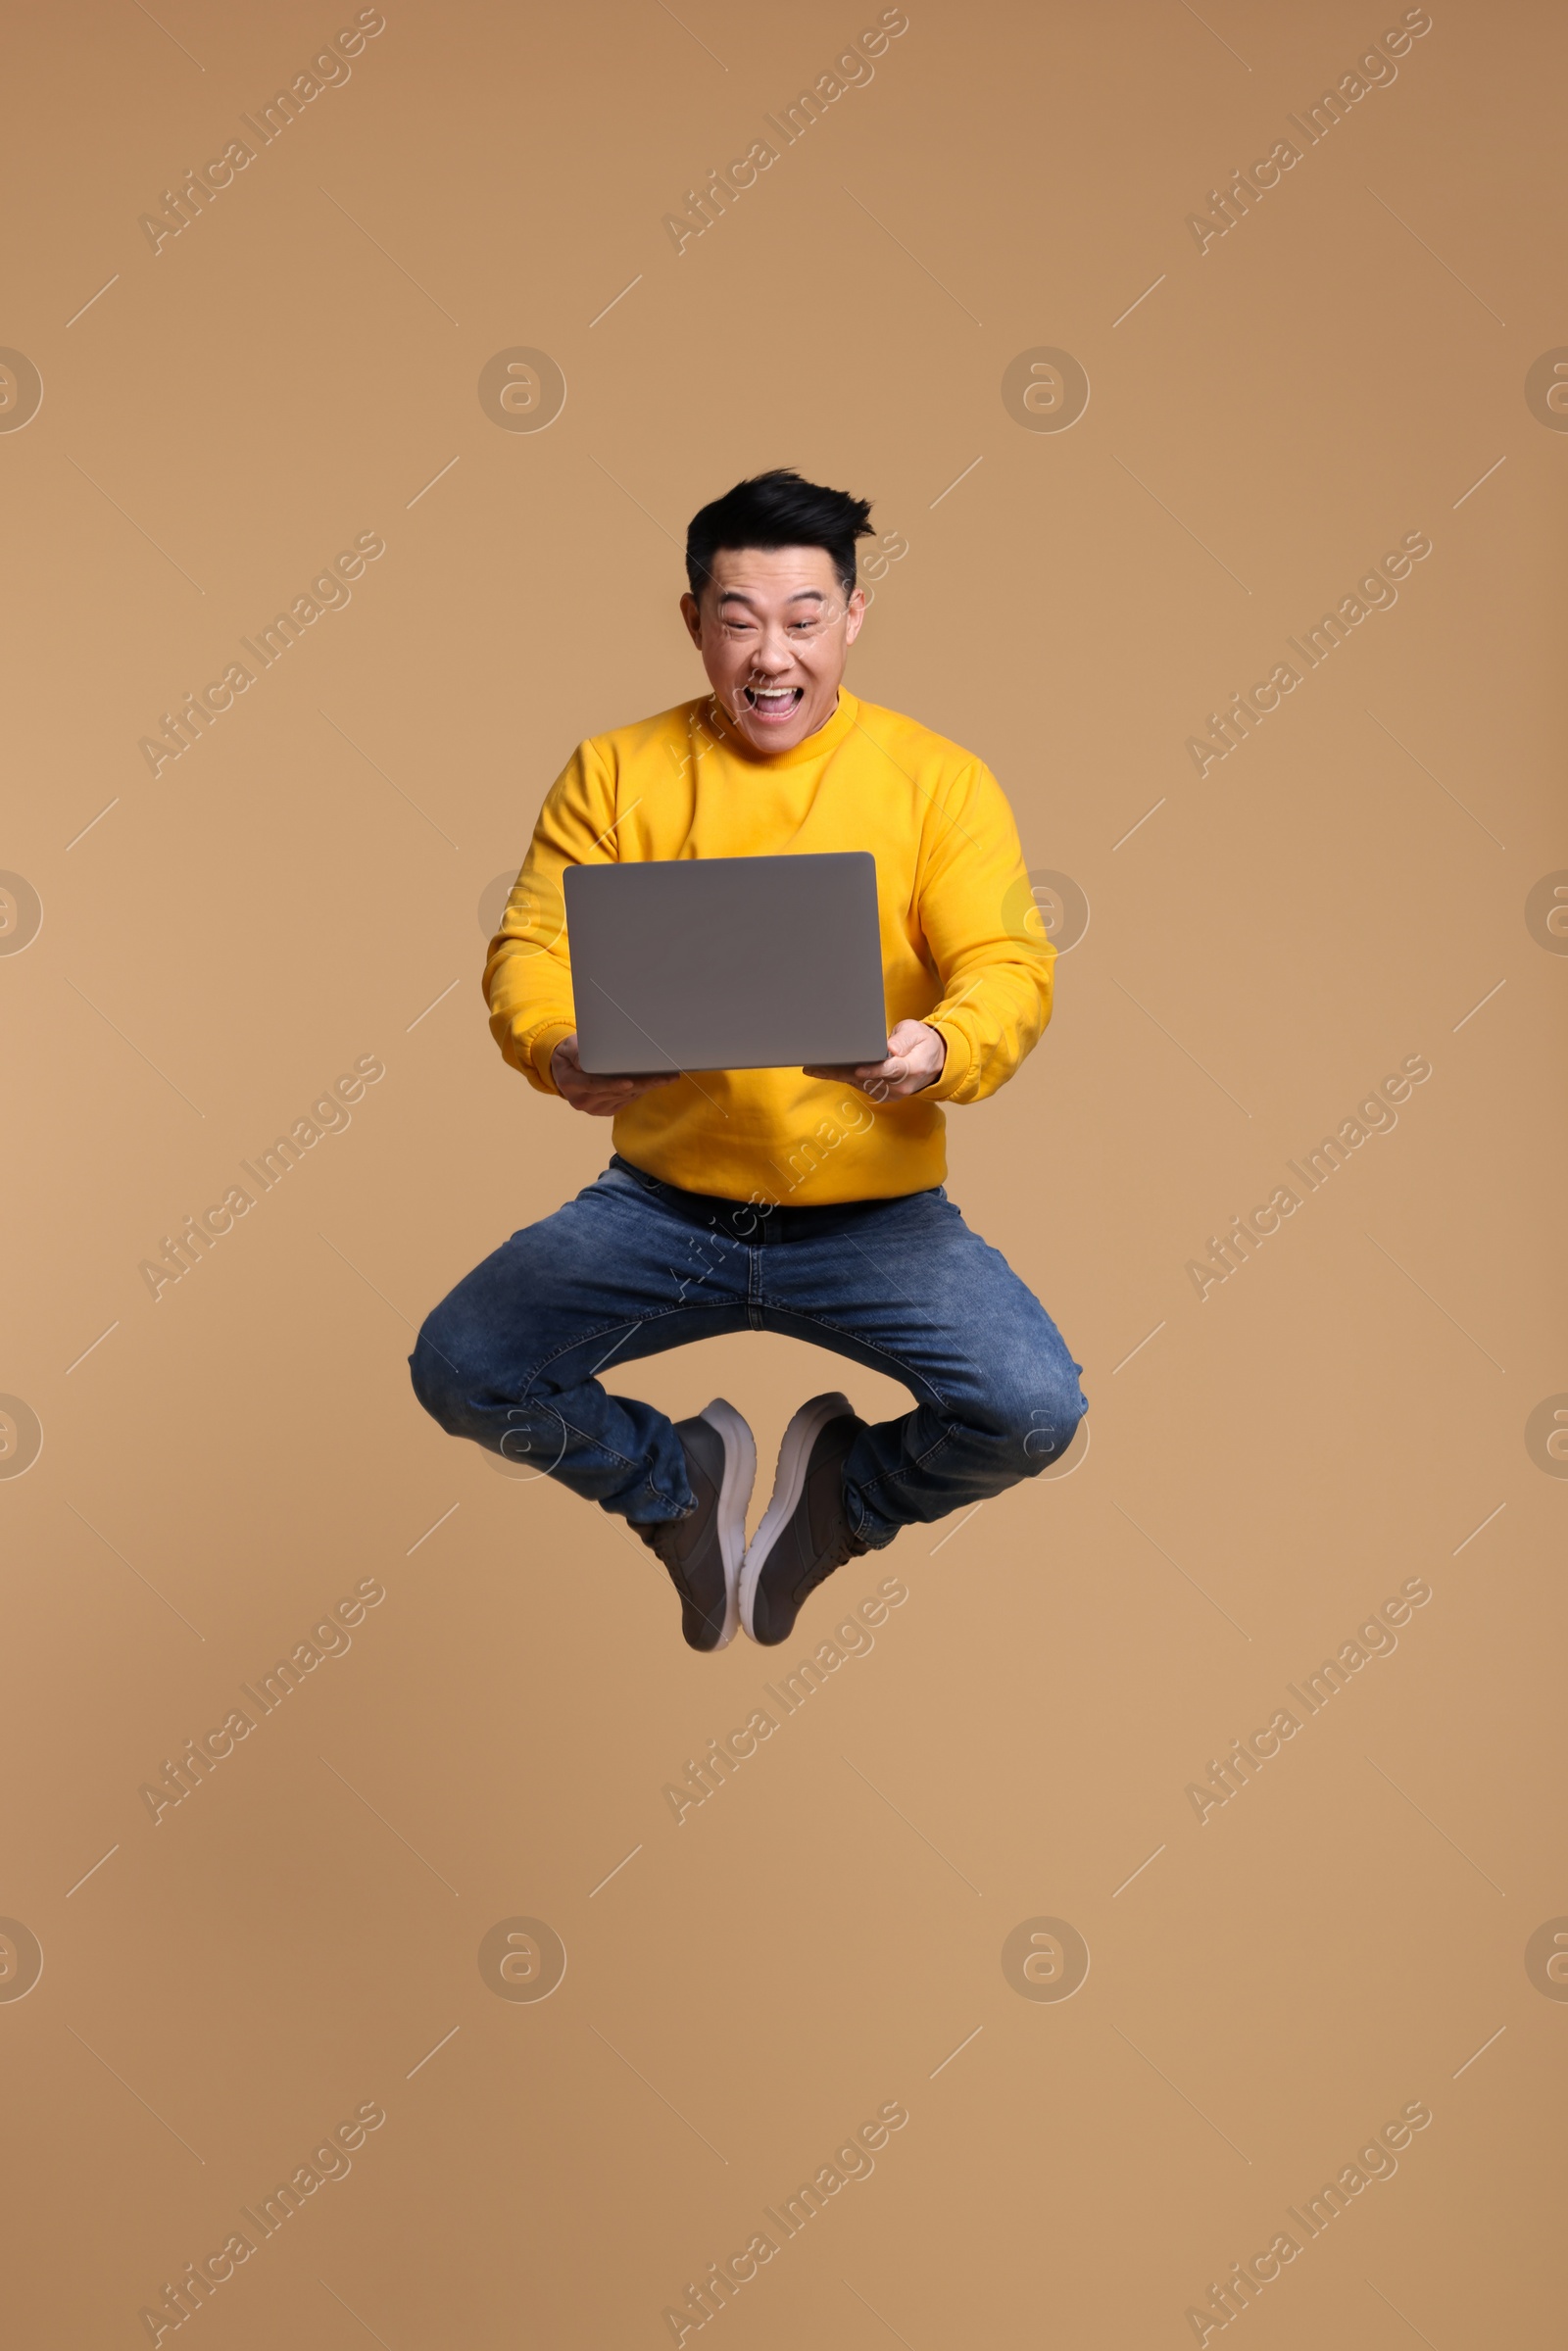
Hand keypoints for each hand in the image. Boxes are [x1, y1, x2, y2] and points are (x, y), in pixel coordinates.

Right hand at [550, 1031, 678, 1117]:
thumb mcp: (568, 1047)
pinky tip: (655, 1082)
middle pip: (616, 1092)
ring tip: (667, 1077)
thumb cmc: (570, 1053)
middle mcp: (582, 1101)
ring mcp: (595, 1108)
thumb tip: (585, 1059)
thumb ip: (576, 1052)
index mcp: (571, 1085)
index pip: (595, 1085)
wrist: (566, 1070)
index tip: (630, 1082)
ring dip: (646, 1088)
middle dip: (642, 1084)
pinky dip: (641, 1091)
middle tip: (664, 1076)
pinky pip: (626, 1101)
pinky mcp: (606, 1110)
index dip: (613, 1084)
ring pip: (625, 1097)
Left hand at [803, 1019, 945, 1101]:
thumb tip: (891, 1049)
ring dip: (836, 1075)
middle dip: (841, 1072)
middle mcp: (900, 1086)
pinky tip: (826, 1071)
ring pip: (859, 1084)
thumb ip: (904, 1040)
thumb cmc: (923, 1043)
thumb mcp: (917, 1033)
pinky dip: (843, 1078)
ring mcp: (891, 1093)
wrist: (933, 1063)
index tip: (858, 1069)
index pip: (891, 1070)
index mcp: (912, 1068)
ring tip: (814, 1067)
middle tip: (816, 1066)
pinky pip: (860, 1086)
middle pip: (867, 1079)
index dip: (873, 1070)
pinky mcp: (882, 1095)